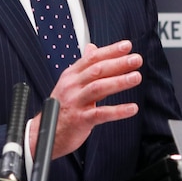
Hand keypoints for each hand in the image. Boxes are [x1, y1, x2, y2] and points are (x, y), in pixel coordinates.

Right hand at [28, 40, 140, 158]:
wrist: (45, 134)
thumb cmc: (62, 108)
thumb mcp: (70, 83)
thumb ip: (84, 66)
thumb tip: (93, 48)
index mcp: (71, 75)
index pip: (92, 58)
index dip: (110, 51)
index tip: (126, 46)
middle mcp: (72, 86)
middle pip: (97, 70)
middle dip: (118, 63)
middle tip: (136, 59)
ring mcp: (75, 102)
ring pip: (98, 87)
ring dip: (119, 81)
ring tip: (136, 77)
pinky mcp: (80, 120)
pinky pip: (101, 113)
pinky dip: (117, 111)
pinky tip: (132, 108)